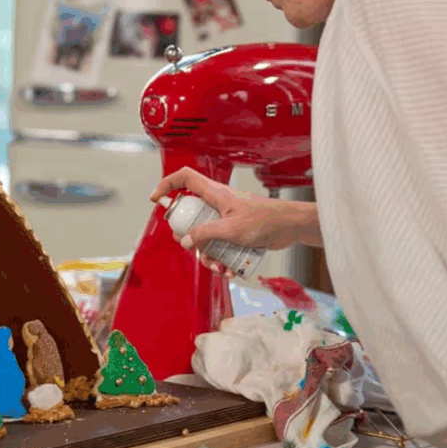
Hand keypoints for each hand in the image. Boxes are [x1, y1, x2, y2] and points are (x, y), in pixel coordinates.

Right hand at [150, 167, 320, 276]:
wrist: (290, 227)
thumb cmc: (265, 220)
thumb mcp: (231, 229)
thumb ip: (205, 234)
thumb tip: (185, 241)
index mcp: (214, 193)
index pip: (184, 178)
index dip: (167, 185)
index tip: (156, 200)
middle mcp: (216, 204)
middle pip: (190, 215)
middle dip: (188, 236)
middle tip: (191, 248)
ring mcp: (224, 218)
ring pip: (204, 235)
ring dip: (207, 254)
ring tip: (218, 267)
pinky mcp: (234, 231)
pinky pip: (219, 245)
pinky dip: (221, 258)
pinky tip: (230, 269)